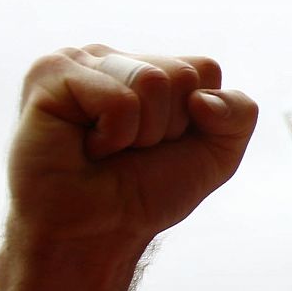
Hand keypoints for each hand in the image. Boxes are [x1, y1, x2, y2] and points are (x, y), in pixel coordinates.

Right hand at [0, 47, 257, 290]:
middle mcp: (115, 58)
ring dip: (142, 134)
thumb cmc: (146, 193)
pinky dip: (114, 136)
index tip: (163, 146)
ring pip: (153, 81)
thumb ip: (239, 114)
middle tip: (130, 151)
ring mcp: (80, 60)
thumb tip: (203, 98)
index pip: (206, 69)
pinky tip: (86, 146)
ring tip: (106, 149)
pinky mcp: (51, 73)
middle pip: (184, 73)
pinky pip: (120, 100)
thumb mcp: (216, 155)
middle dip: (169, 127)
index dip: (200, 119)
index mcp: (150, 68)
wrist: (94, 232)